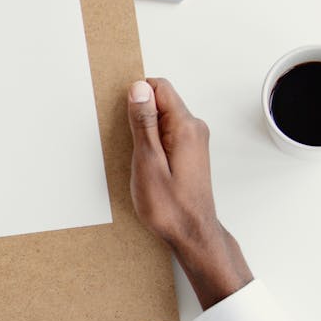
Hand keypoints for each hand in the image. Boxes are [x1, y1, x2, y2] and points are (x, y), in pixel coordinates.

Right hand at [127, 78, 251, 308]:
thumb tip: (138, 88)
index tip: (125, 119)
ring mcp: (195, 141)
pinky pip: (168, 134)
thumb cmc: (169, 206)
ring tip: (140, 160)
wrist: (192, 234)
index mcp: (185, 126)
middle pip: (161, 101)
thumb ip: (143, 122)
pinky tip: (148, 166)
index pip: (158, 87)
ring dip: (146, 132)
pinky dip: (154, 143)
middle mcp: (194, 128)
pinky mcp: (191, 153)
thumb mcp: (147, 161)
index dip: (136, 96)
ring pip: (163, 119)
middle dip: (139, 116)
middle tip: (131, 147)